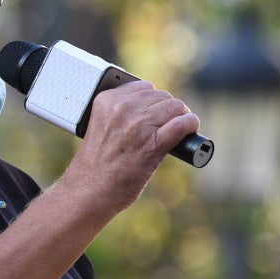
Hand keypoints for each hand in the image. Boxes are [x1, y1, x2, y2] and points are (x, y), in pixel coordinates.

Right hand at [71, 80, 201, 209]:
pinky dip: (190, 126)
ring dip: (180, 118)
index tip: (154, 114)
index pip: (143, 87)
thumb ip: (122, 112)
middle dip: (167, 111)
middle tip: (165, 127)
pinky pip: (183, 124)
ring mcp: (138, 125)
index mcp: (106, 101)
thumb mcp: (102, 126)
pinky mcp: (152, 144)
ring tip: (174, 132)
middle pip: (162, 96)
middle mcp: (121, 109)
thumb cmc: (96, 164)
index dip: (153, 102)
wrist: (89, 190)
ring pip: (175, 107)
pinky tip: (189, 131)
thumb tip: (153, 107)